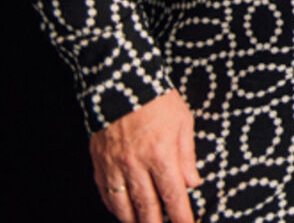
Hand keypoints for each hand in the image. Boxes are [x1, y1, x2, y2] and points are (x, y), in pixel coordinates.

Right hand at [89, 89, 200, 222]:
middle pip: (147, 207)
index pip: (173, 196)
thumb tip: (193, 183)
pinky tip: (123, 213)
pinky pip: (106, 195)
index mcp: (161, 155)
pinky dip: (115, 208)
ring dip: (135, 221)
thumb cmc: (158, 100)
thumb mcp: (183, 122)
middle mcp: (136, 166)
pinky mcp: (100, 164)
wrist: (121, 83)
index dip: (181, 216)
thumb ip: (187, 156)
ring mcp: (115, 167)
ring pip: (124, 206)